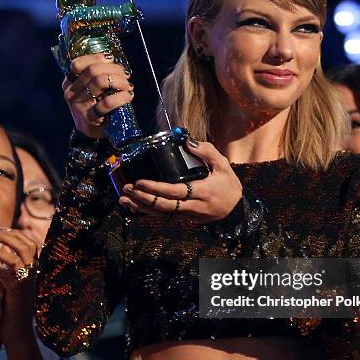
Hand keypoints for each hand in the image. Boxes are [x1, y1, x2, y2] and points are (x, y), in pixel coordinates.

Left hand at [0, 228, 37, 344]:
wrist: (18, 332)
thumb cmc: (12, 311)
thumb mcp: (13, 287)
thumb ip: (10, 272)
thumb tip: (2, 257)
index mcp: (34, 271)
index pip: (32, 245)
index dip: (18, 234)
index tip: (3, 229)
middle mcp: (34, 274)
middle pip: (28, 246)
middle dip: (11, 235)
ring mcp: (28, 282)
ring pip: (21, 255)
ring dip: (4, 246)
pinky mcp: (18, 291)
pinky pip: (8, 272)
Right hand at [62, 53, 133, 138]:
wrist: (91, 134)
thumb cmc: (94, 107)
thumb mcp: (89, 91)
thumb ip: (95, 77)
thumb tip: (114, 62)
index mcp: (69, 83)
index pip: (77, 64)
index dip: (96, 58)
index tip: (111, 58)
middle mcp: (71, 92)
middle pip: (93, 70)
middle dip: (114, 69)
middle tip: (125, 75)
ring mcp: (79, 105)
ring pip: (100, 81)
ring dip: (119, 81)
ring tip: (128, 85)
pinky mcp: (91, 117)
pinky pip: (107, 102)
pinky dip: (122, 97)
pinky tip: (128, 96)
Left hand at [119, 140, 242, 222]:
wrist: (235, 212)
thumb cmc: (229, 187)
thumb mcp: (223, 166)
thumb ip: (207, 152)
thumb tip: (187, 141)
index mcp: (202, 192)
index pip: (175, 191)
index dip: (156, 188)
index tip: (140, 181)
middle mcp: (192, 206)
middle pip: (164, 205)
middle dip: (143, 198)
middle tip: (127, 188)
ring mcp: (187, 214)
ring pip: (160, 213)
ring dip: (141, 206)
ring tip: (124, 199)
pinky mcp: (184, 218)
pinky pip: (163, 215)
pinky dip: (147, 211)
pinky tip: (133, 206)